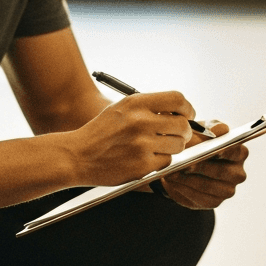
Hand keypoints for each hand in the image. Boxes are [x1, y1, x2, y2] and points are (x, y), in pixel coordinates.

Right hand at [66, 91, 195, 186]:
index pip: (177, 99)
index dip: (188, 108)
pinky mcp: (142, 165)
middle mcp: (141, 122)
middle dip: (184, 131)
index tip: (188, 114)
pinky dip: (160, 160)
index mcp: (136, 103)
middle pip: (183, 125)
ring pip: (178, 145)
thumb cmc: (101, 132)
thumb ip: (149, 108)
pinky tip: (145, 157)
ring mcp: (142, 145)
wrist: (77, 156)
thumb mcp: (122, 108)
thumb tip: (181, 113)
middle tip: (178, 134)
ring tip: (156, 146)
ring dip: (173, 146)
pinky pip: (167, 161)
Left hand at [159, 121, 247, 208]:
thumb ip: (211, 128)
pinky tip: (174, 181)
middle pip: (221, 171)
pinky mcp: (214, 202)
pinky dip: (185, 189)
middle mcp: (237, 173)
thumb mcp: (203, 132)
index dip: (225, 152)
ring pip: (209, 186)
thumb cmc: (197, 143)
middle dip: (202, 166)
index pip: (236, 152)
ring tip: (173, 172)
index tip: (213, 150)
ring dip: (190, 179)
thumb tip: (221, 130)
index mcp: (239, 153)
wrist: (184, 164)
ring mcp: (227, 190)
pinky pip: (199, 197)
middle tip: (185, 163)